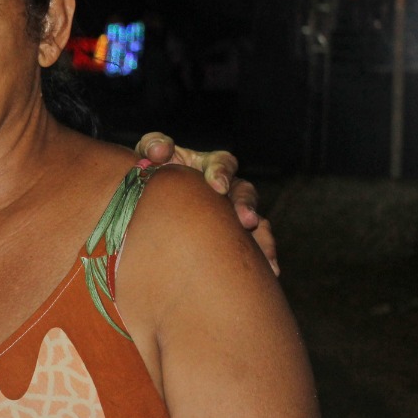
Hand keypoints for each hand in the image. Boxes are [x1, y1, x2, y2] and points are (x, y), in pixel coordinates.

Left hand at [136, 132, 278, 275]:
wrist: (145, 202)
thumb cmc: (152, 172)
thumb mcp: (150, 154)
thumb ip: (154, 146)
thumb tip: (160, 151)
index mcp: (209, 166)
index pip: (223, 163)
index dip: (222, 173)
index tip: (217, 186)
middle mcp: (227, 190)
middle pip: (244, 193)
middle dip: (246, 206)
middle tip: (246, 220)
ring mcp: (231, 215)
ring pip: (255, 222)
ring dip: (262, 237)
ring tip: (267, 257)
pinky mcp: (232, 239)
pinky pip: (253, 247)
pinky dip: (263, 257)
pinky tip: (271, 271)